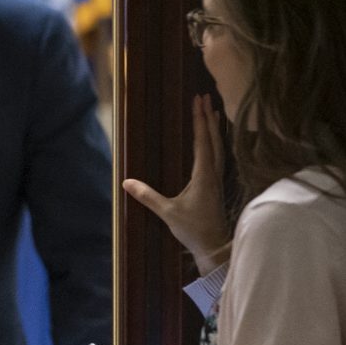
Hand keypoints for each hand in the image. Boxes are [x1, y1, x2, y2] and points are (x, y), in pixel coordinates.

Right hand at [122, 94, 229, 272]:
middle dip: (209, 117)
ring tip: (213, 112)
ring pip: (219, 147)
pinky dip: (216, 142)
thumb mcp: (167, 212)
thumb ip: (147, 196)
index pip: (202, 142)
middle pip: (214, 139)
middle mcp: (213, 173)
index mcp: (204, 175)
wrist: (215, 247)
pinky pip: (218, 156)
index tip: (198, 102)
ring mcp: (217, 179)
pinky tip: (214, 140)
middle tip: (206, 97)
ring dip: (215, 128)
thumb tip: (126, 182)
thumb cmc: (193, 229)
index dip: (199, 121)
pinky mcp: (216, 185)